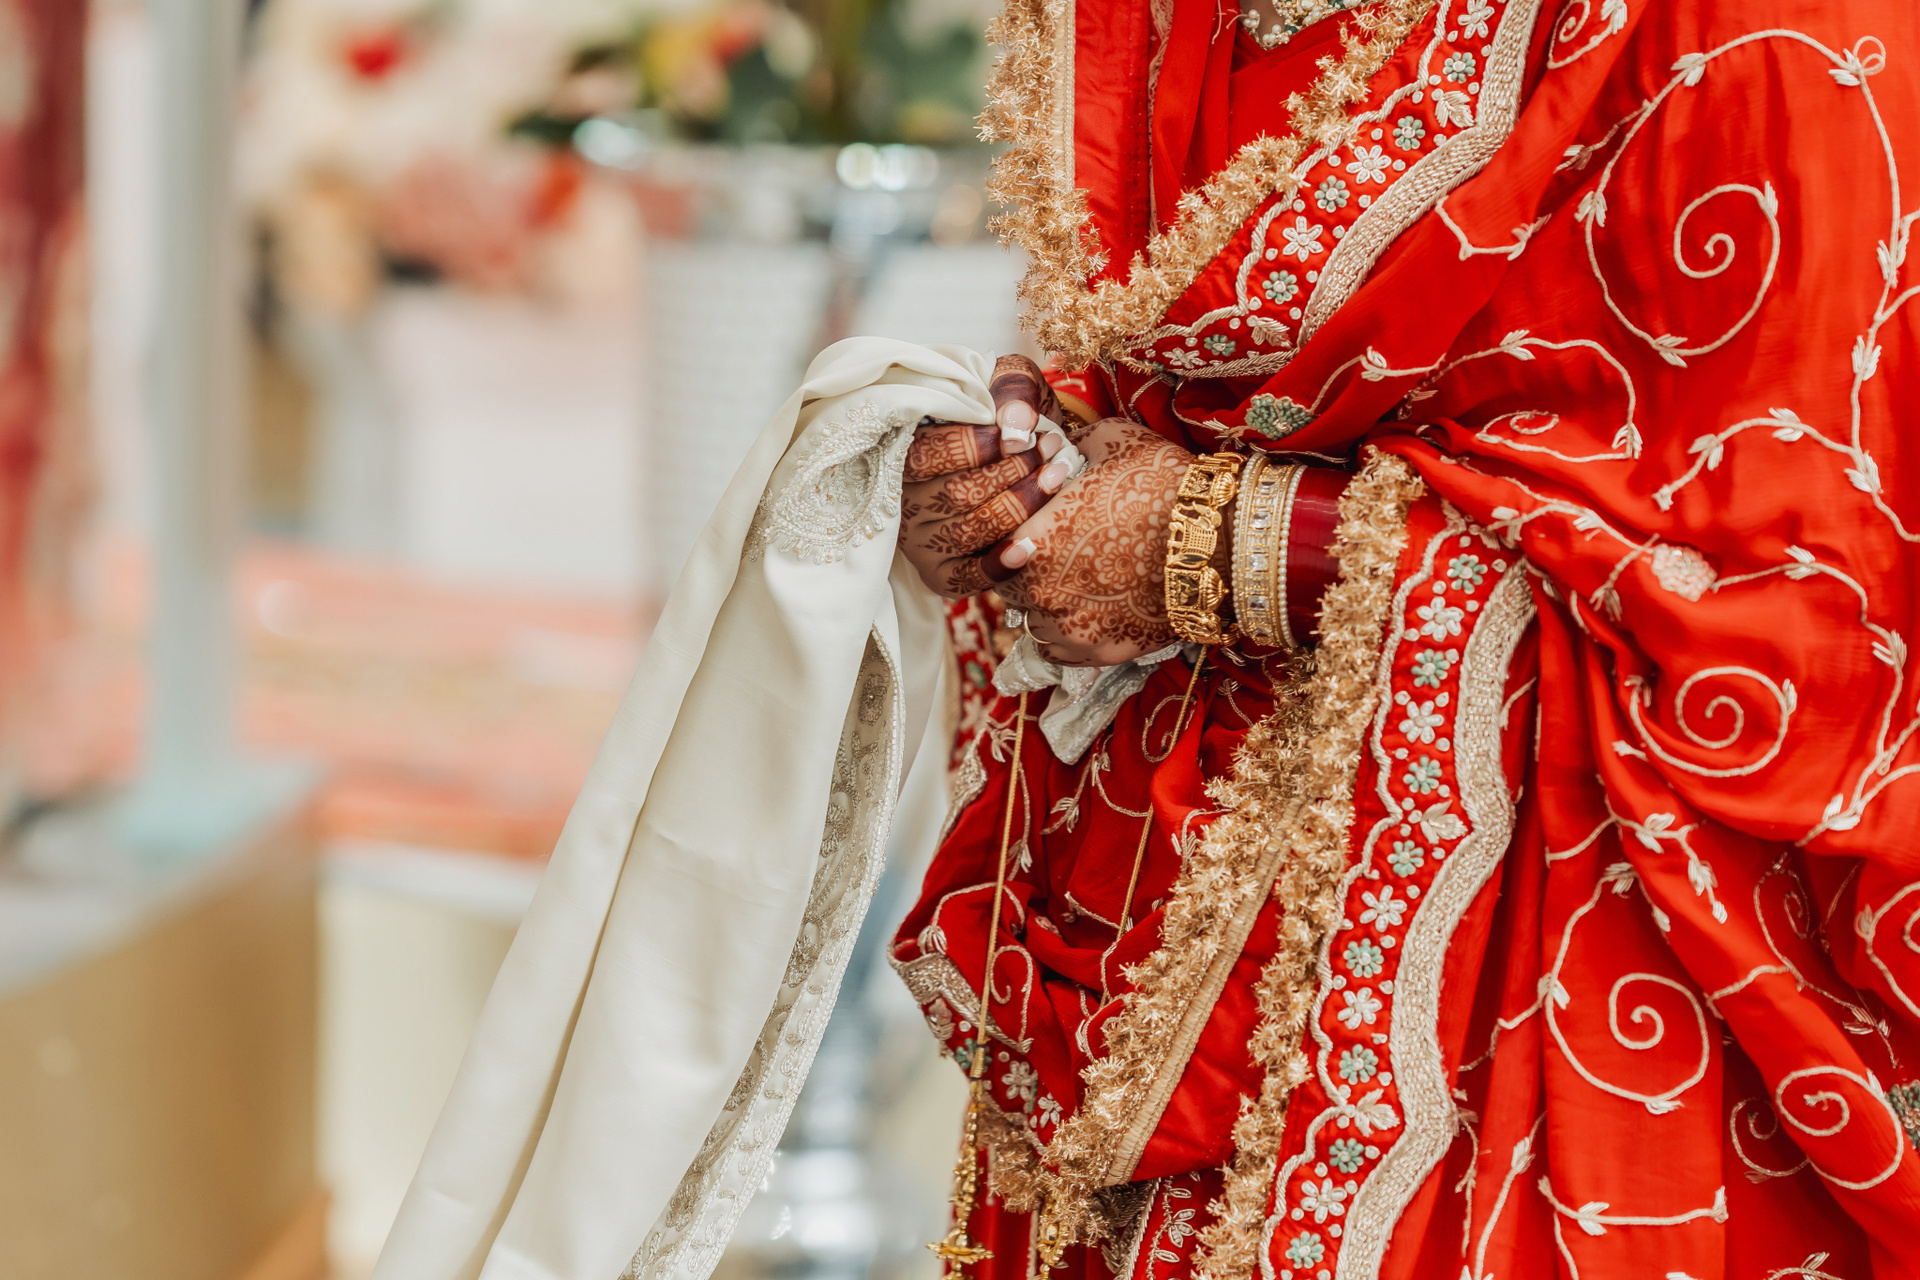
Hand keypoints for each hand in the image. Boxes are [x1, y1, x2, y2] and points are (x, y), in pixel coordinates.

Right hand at [898, 354, 1075, 597]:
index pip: (933, 454)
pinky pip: (963, 578)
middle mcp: (904, 500)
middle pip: (956, 494)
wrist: (1012, 458)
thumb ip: (1011, 393)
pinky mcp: (938, 572)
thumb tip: (1016, 428)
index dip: (984, 445)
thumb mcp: (1005, 385)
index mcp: (905, 452)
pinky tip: (1029, 547)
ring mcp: (919, 540)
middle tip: (1054, 451)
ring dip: (1019, 507)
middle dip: (1013, 473)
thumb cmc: (1004, 417)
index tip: (1028, 435)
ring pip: (966, 532)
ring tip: (1057, 478)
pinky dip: (997, 566)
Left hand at [996, 420, 1213, 667]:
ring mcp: (1067, 627)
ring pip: (1033, 622)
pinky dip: (1068, 635)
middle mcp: (1038, 589)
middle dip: (1029, 569)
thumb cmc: (1165, 484)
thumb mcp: (1110, 441)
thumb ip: (1066, 445)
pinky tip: (1090, 613)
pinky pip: (1061, 652)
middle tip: (1060, 555)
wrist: (1221, 540)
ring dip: (1046, 606)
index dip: (1015, 533)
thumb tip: (1049, 442)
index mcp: (1031, 536)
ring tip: (1078, 586)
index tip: (1037, 526)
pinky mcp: (1097, 653)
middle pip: (1011, 585)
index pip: (996, 543)